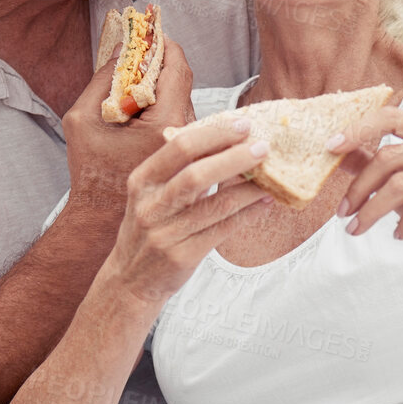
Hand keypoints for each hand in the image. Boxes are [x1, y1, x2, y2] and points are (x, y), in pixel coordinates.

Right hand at [62, 36, 195, 222]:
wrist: (102, 218)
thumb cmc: (89, 171)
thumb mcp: (82, 119)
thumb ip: (102, 79)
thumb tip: (122, 48)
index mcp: (161, 123)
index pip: (178, 69)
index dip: (167, 45)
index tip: (154, 34)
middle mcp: (182, 134)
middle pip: (184, 84)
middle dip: (166, 64)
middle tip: (144, 53)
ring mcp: (186, 147)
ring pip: (185, 102)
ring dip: (169, 86)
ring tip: (142, 80)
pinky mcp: (185, 156)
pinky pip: (184, 122)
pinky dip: (167, 107)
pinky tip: (147, 109)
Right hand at [104, 117, 270, 308]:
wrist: (131, 278)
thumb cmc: (151, 228)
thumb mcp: (153, 194)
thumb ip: (182, 169)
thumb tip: (227, 140)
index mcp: (143, 180)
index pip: (179, 148)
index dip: (214, 134)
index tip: (242, 125)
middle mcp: (151, 205)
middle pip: (196, 174)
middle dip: (234, 157)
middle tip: (262, 147)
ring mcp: (165, 233)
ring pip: (216, 205)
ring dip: (249, 188)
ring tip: (271, 177)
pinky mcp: (182, 256)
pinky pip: (223, 230)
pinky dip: (248, 214)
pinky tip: (264, 203)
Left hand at [328, 107, 402, 287]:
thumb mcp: (402, 187)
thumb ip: (374, 164)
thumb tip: (336, 150)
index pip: (392, 118)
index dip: (358, 130)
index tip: (329, 148)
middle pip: (391, 156)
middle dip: (359, 188)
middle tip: (342, 212)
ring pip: (402, 184)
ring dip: (372, 211)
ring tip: (357, 228)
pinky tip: (399, 235)